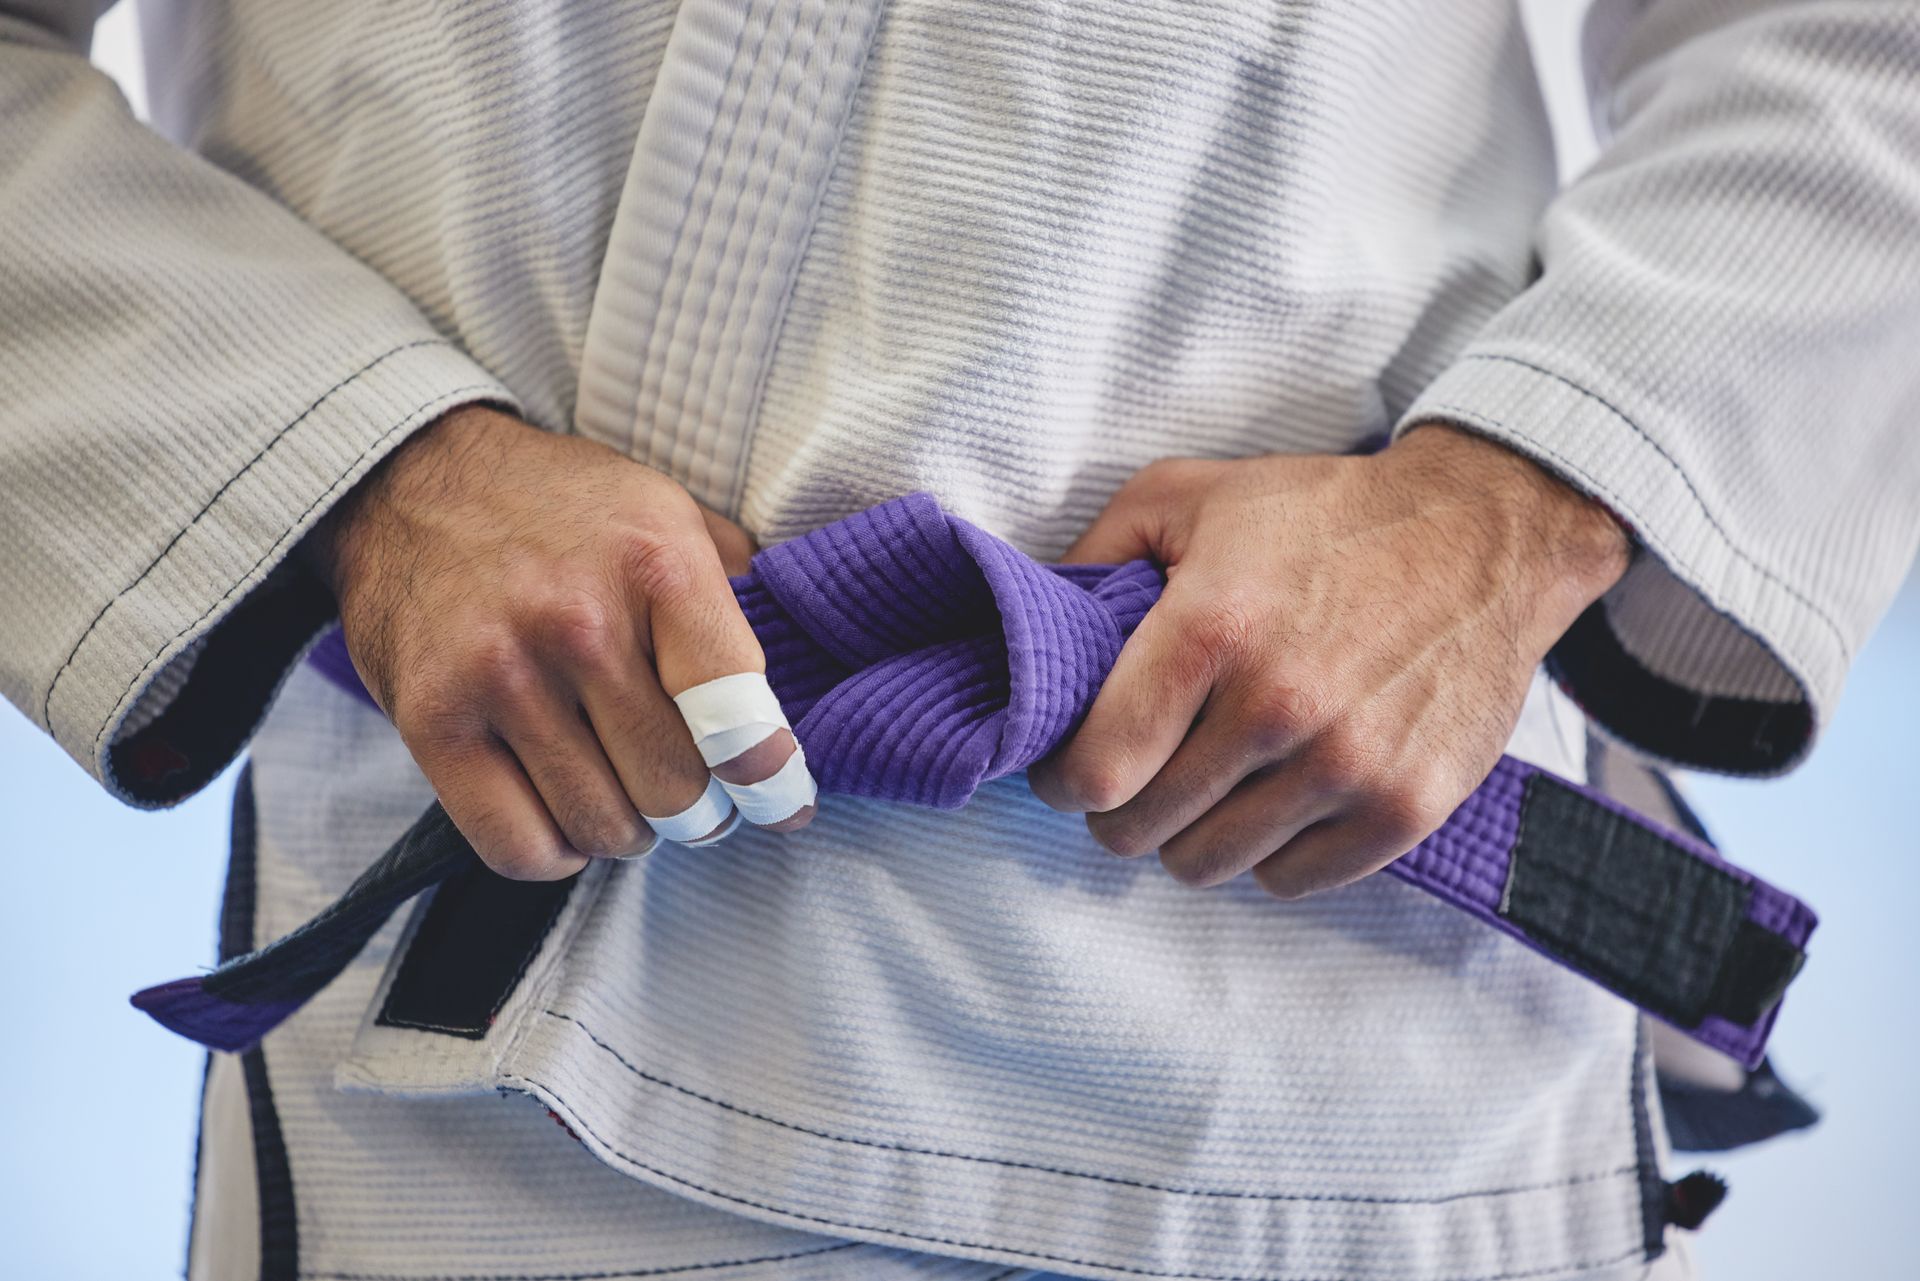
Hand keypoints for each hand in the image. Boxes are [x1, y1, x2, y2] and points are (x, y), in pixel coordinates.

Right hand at [303, 405, 812, 880]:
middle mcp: (578, 621)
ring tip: (624, 795)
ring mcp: (499, 674)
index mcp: (656, 565)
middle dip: (698, 811)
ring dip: (627, 832)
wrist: (407, 482)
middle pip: (674, 787)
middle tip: (693, 799)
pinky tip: (563, 814)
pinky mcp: (432, 720)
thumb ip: (738, 591)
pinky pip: (517, 845)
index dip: (771, 780)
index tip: (781, 804)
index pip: (739, 716)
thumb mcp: (669, 512)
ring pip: (602, 825)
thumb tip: (800, 684)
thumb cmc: (560, 511)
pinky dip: (556, 852)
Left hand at [1027, 425, 1627, 898]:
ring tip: (1208, 783)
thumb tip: (1022, 627)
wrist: (1484, 534)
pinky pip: (1292, 881)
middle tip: (1141, 773)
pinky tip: (1275, 797)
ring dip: (1193, 834)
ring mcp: (1348, 765)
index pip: (1096, 772)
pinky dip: (1270, 853)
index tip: (1070, 769)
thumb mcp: (1187, 494)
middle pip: (1142, 832)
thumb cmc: (1322, 515)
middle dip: (1122, 809)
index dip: (1063, 782)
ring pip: (1210, 866)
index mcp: (1212, 629)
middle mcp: (1279, 706)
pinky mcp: (1406, 807)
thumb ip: (1093, 555)